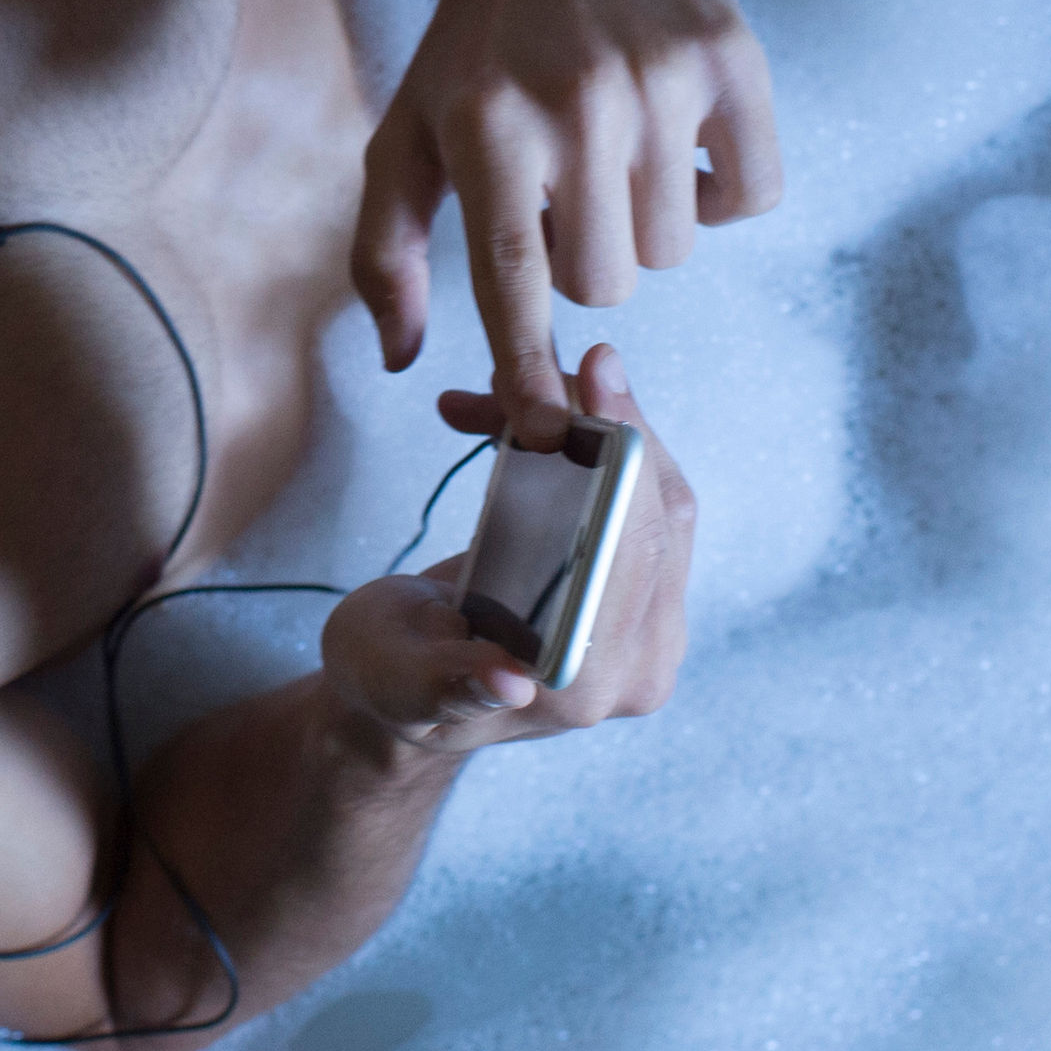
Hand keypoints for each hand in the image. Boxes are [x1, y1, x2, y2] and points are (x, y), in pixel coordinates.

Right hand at [321, 345, 696, 756]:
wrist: (405, 689)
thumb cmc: (388, 680)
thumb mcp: (395, 679)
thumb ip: (449, 683)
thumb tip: (507, 683)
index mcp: (586, 685)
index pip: (634, 557)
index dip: (624, 462)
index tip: (595, 380)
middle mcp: (638, 666)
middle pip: (662, 521)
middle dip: (615, 427)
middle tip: (571, 361)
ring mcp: (649, 633)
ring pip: (661, 504)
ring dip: (607, 432)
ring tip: (537, 387)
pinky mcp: (643, 599)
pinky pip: (648, 508)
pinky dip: (606, 453)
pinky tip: (550, 421)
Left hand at [352, 0, 780, 409]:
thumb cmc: (470, 46)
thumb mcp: (404, 137)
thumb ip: (385, 253)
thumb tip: (402, 359)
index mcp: (488, 131)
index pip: (513, 280)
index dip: (527, 366)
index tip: (543, 433)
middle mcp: (577, 106)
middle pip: (607, 281)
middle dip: (585, 262)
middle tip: (566, 195)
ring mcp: (662, 81)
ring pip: (675, 248)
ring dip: (645, 226)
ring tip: (614, 157)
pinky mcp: (731, 59)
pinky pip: (752, 195)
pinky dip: (722, 194)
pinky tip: (678, 145)